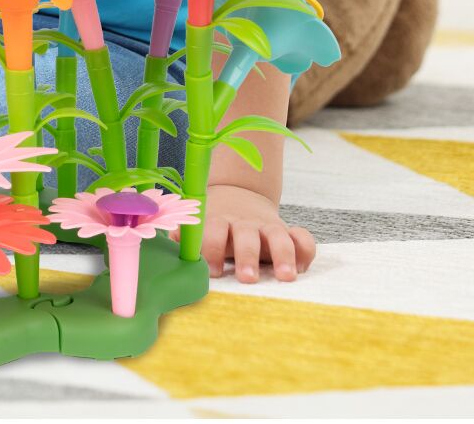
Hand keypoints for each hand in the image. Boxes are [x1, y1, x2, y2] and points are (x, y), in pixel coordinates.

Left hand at [195, 184, 315, 282]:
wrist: (238, 195)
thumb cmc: (214, 225)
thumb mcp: (199, 227)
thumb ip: (185, 237)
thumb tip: (168, 243)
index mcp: (218, 221)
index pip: (213, 230)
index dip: (211, 248)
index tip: (213, 271)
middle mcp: (243, 223)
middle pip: (246, 234)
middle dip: (247, 255)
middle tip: (247, 278)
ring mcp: (268, 227)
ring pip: (278, 236)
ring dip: (282, 255)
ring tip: (285, 277)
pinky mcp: (288, 233)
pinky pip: (302, 238)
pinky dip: (305, 249)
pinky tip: (303, 266)